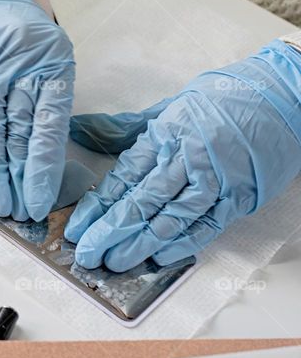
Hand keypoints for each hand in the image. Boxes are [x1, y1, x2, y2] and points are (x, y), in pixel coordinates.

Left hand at [65, 40, 300, 271]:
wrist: (281, 96)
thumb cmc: (221, 100)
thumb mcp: (167, 107)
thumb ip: (124, 127)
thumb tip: (81, 129)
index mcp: (164, 136)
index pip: (122, 178)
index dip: (97, 206)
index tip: (77, 227)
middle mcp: (186, 159)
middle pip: (141, 201)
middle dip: (110, 231)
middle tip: (88, 254)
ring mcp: (215, 180)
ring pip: (171, 219)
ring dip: (141, 244)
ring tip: (116, 261)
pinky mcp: (239, 196)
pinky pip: (207, 225)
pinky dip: (183, 243)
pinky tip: (159, 257)